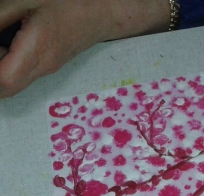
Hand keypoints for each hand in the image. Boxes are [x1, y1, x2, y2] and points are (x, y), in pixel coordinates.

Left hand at [0, 0, 169, 97]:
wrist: (103, 12)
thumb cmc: (70, 2)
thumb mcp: (25, 0)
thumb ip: (0, 17)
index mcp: (38, 50)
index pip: (3, 81)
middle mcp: (43, 66)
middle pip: (6, 88)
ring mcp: (47, 69)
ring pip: (13, 83)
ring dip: (0, 70)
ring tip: (3, 42)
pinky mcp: (49, 65)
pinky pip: (22, 75)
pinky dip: (8, 66)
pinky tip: (8, 44)